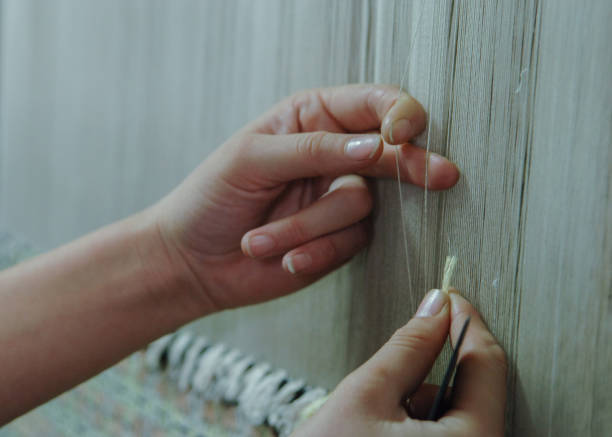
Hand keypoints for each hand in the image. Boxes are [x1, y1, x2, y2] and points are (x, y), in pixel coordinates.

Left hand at [153, 84, 459, 310]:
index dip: (398, 113)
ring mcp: (336, 199)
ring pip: (360, 208)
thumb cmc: (211, 197)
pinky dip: (315, 251)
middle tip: (441, 176)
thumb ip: (314, 150)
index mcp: (311, 119)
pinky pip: (349, 243)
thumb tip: (374, 146)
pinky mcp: (337, 240)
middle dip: (410, 166)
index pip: (371, 104)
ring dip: (310, 227)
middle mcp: (333, 156)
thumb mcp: (253, 159)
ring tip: (262, 240)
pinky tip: (282, 257)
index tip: (402, 132)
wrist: (193, 260)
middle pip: (390, 154)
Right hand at [291, 291, 506, 436]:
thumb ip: (406, 349)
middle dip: (432, 371)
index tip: (447, 299)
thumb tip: (434, 309)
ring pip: (456, 415)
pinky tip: (384, 435)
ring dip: (421, 401)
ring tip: (378, 419)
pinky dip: (418, 425)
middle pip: (473, 391)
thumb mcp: (365, 397)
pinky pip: (445, 436)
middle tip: (394, 373)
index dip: (463, 321)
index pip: (486, 362)